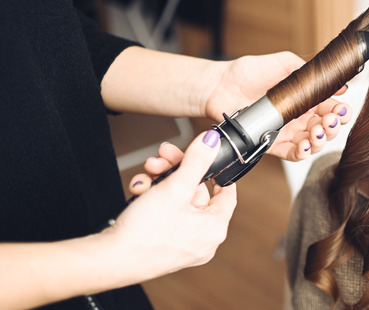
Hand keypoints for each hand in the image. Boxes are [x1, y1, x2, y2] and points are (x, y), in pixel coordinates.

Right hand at [109, 131, 236, 279]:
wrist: (109, 259)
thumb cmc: (145, 233)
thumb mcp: (175, 188)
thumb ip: (196, 161)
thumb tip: (211, 141)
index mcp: (215, 228)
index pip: (226, 192)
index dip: (217, 170)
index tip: (207, 156)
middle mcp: (202, 238)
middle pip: (195, 191)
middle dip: (175, 170)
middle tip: (163, 156)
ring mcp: (181, 242)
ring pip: (176, 199)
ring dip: (160, 180)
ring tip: (147, 172)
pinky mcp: (162, 242)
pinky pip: (163, 212)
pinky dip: (152, 197)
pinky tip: (139, 190)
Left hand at [202, 51, 352, 160]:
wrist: (219, 85)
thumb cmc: (248, 72)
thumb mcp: (284, 63)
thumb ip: (309, 73)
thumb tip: (337, 83)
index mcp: (304, 99)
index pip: (329, 108)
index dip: (339, 111)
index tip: (341, 109)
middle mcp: (298, 117)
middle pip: (325, 128)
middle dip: (332, 127)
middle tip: (329, 121)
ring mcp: (285, 131)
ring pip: (312, 143)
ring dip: (320, 141)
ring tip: (316, 132)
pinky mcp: (271, 143)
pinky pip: (292, 154)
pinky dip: (302, 153)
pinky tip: (305, 146)